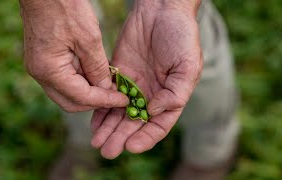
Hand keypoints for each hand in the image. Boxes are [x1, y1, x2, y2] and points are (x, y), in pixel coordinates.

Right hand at [19, 0, 128, 111]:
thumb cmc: (65, 7)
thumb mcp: (89, 38)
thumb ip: (97, 68)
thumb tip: (106, 89)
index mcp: (49, 70)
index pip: (81, 97)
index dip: (105, 101)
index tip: (124, 101)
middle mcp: (40, 74)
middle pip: (71, 102)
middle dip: (95, 101)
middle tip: (116, 95)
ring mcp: (40, 68)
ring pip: (67, 93)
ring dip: (88, 92)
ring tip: (109, 85)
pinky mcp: (44, 62)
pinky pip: (64, 80)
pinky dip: (81, 82)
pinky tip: (96, 74)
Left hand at [91, 0, 202, 158]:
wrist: (160, 11)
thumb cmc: (180, 37)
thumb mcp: (188, 65)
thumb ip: (176, 92)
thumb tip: (154, 111)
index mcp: (169, 97)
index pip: (158, 125)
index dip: (145, 138)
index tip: (131, 146)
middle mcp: (150, 95)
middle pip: (134, 123)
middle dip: (120, 137)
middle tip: (107, 150)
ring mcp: (133, 86)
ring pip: (119, 113)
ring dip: (108, 128)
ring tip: (96, 141)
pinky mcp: (118, 74)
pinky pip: (107, 95)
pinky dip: (100, 109)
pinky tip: (93, 122)